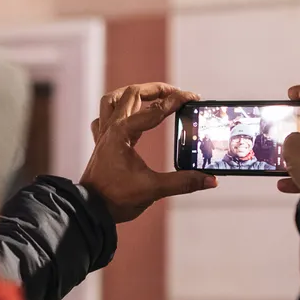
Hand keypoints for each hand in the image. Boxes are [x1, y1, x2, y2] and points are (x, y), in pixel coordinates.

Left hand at [81, 83, 216, 222]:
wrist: (91, 210)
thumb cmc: (115, 198)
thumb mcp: (153, 189)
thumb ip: (183, 182)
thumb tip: (209, 180)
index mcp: (123, 133)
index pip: (155, 110)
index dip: (176, 101)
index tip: (193, 98)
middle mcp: (112, 129)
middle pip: (132, 94)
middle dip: (156, 90)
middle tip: (176, 93)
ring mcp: (104, 135)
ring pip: (113, 100)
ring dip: (131, 94)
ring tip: (149, 95)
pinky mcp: (102, 144)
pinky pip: (104, 118)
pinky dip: (116, 112)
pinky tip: (126, 117)